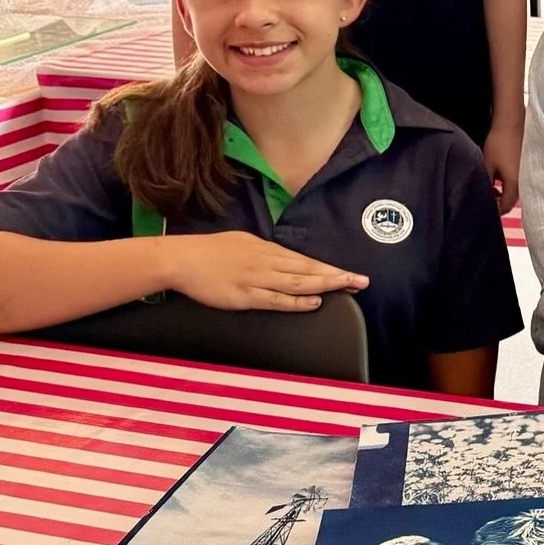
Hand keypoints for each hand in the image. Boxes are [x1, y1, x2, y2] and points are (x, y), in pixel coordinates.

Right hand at [165, 233, 368, 312]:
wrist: (182, 259)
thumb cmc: (210, 251)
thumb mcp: (243, 242)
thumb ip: (264, 252)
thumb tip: (282, 259)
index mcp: (267, 249)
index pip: (305, 260)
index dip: (329, 268)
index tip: (350, 273)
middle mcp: (266, 262)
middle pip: (308, 269)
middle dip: (336, 275)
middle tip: (361, 280)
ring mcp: (256, 279)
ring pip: (297, 283)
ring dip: (324, 285)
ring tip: (347, 287)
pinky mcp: (245, 296)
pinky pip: (275, 299)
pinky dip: (296, 301)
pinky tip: (313, 302)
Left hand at [480, 120, 522, 214]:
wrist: (512, 123)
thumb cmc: (499, 143)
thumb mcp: (487, 164)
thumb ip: (485, 183)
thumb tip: (482, 196)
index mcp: (514, 184)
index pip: (505, 207)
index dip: (493, 211)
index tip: (482, 208)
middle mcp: (524, 182)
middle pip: (510, 202)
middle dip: (497, 203)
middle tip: (484, 198)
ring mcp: (527, 175)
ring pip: (514, 192)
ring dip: (502, 193)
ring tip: (490, 188)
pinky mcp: (527, 167)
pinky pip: (517, 183)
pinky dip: (507, 185)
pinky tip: (498, 178)